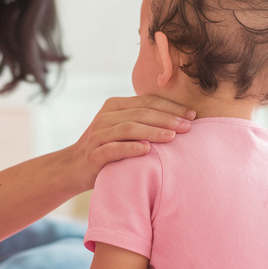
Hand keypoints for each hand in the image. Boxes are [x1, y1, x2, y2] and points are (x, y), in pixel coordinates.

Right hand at [58, 95, 194, 192]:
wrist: (74, 167)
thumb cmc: (108, 148)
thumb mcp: (123, 128)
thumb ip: (142, 119)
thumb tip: (182, 117)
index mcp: (115, 106)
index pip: (148, 101)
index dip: (171, 107)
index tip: (193, 115)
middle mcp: (105, 116)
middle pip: (141, 113)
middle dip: (167, 118)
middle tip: (188, 126)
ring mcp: (98, 134)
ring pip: (129, 128)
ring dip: (153, 131)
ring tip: (173, 137)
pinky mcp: (93, 154)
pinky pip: (113, 148)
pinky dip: (131, 148)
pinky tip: (147, 150)